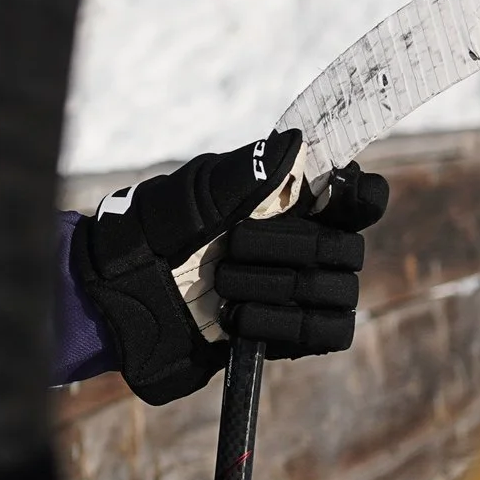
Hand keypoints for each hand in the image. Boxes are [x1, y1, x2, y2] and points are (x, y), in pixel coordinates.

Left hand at [73, 131, 388, 402]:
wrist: (116, 298)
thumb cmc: (148, 233)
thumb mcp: (188, 195)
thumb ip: (244, 173)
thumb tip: (299, 142)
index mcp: (288, 203)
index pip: (357, 196)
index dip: (362, 195)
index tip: (341, 192)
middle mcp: (304, 245)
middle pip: (348, 249)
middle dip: (292, 248)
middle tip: (231, 247)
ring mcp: (298, 292)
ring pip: (340, 292)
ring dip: (277, 287)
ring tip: (222, 285)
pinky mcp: (287, 336)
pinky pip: (327, 333)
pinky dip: (284, 326)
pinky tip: (238, 319)